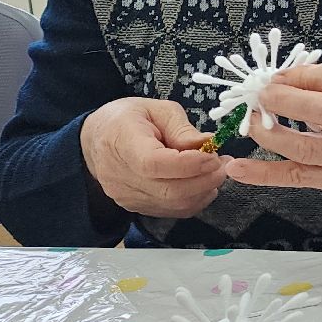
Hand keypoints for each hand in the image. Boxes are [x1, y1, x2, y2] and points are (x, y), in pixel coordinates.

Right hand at [81, 97, 227, 217]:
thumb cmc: (129, 119)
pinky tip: (203, 184)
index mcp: (122, 142)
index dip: (189, 165)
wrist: (97, 139)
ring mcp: (126, 196)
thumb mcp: (157, 109)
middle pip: (168, 190)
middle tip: (224, 164)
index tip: (214, 156)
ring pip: (173, 205)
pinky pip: (171, 211)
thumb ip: (183, 129)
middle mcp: (120, 175)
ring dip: (203, 191)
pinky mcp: (135, 207)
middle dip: (205, 179)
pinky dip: (194, 200)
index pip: (154, 164)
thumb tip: (210, 143)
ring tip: (217, 171)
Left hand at [231, 61, 321, 220]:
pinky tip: (238, 168)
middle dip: (283, 99)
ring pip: (305, 147)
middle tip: (259, 94)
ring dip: (269, 133)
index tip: (279, 76)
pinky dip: (263, 174)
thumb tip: (290, 76)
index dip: (303, 75)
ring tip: (248, 121)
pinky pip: (296, 177)